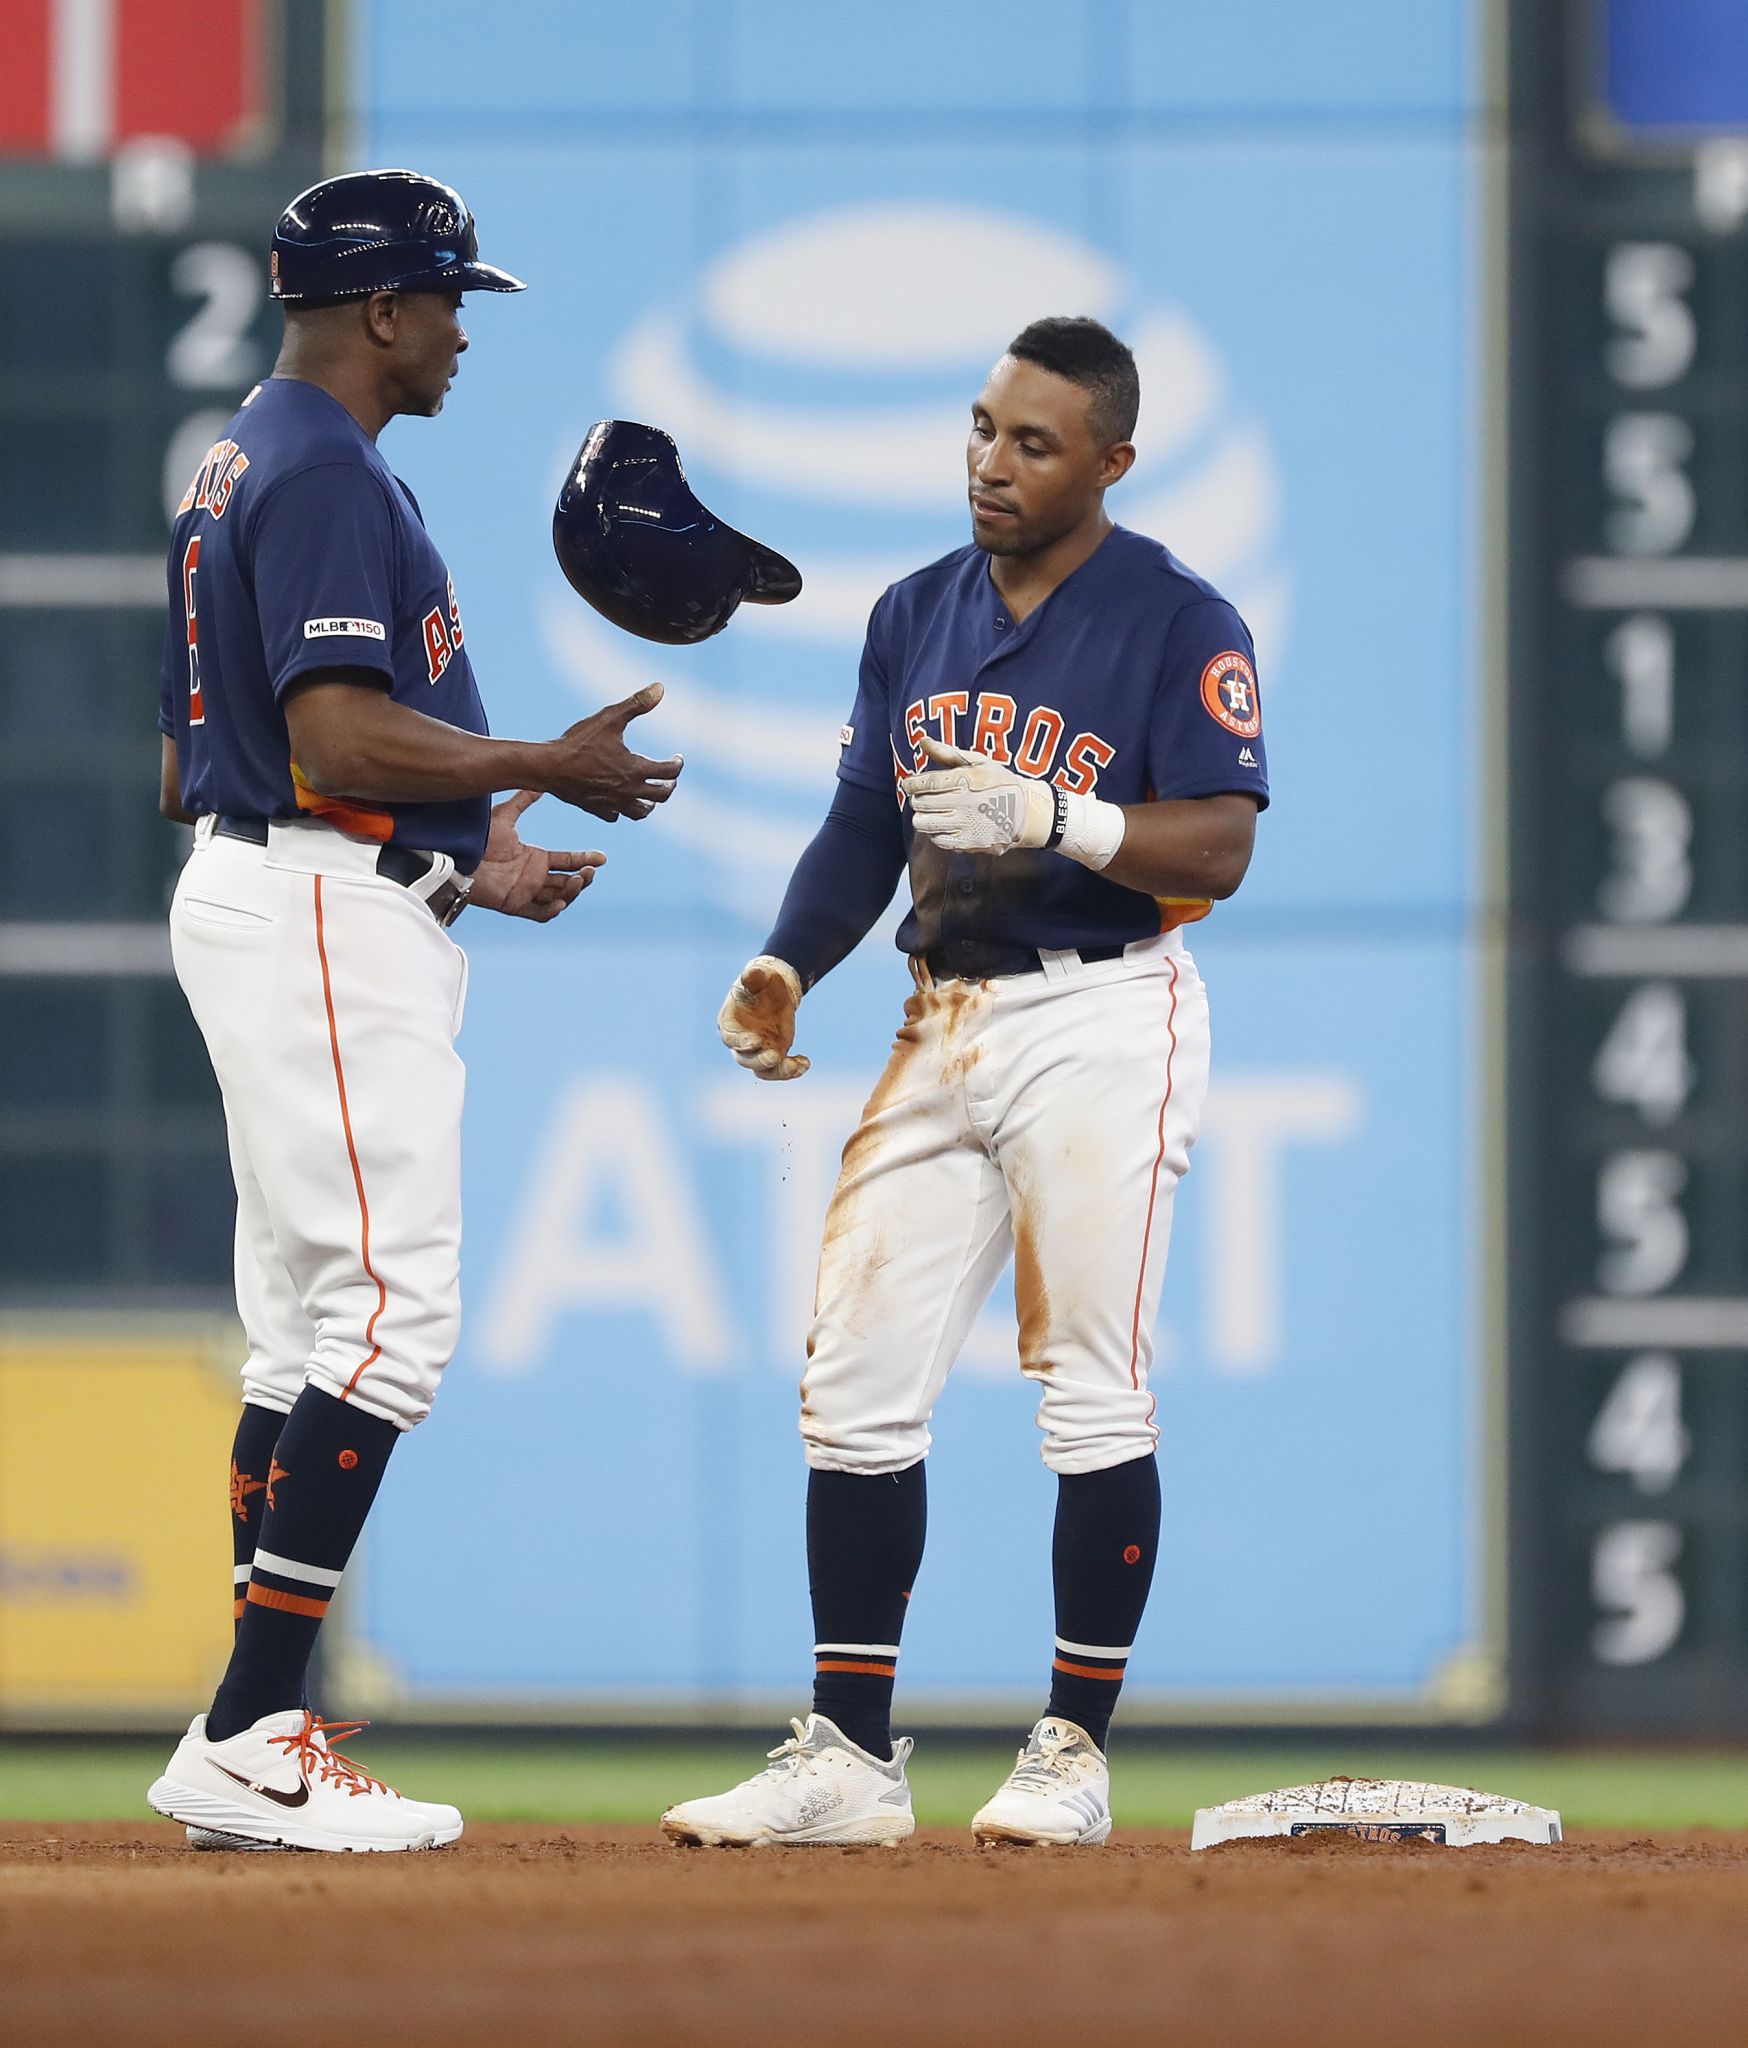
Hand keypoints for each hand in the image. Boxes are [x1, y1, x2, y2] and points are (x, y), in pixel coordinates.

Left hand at [468, 791, 604, 919]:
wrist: (456, 853)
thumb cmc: (477, 837)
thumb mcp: (505, 815)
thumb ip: (524, 799)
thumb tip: (539, 782)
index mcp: (535, 858)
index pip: (567, 860)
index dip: (585, 858)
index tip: (602, 857)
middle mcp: (533, 876)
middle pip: (566, 881)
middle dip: (582, 877)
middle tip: (590, 871)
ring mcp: (525, 892)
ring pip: (558, 897)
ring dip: (571, 891)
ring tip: (577, 881)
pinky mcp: (514, 905)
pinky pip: (538, 913)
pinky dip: (551, 910)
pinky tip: (561, 902)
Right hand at [541, 681, 683, 822]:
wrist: (550, 767)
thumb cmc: (579, 742)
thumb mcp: (609, 718)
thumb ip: (636, 704)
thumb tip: (660, 688)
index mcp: (636, 769)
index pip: (670, 772)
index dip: (677, 764)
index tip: (677, 758)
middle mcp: (629, 790)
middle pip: (661, 795)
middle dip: (670, 785)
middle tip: (670, 777)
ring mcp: (613, 802)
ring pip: (641, 812)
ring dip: (650, 803)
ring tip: (650, 795)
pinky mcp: (597, 809)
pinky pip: (615, 815)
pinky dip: (622, 810)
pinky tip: (620, 802)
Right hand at [718, 956, 808, 1080]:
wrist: (775, 990)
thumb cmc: (762, 982)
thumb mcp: (760, 977)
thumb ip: (754, 977)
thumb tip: (749, 975)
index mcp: (730, 1023)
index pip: (731, 1037)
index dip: (741, 1042)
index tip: (756, 1041)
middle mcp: (740, 1041)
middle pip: (745, 1059)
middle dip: (760, 1060)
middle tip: (776, 1056)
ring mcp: (757, 1051)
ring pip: (762, 1070)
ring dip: (778, 1071)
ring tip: (796, 1065)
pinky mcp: (773, 1054)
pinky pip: (779, 1069)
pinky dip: (792, 1070)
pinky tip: (805, 1063)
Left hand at [901, 733, 1053, 853]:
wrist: (1027, 812)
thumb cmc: (999, 783)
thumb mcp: (978, 762)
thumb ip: (948, 752)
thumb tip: (922, 741)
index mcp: (966, 780)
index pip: (927, 783)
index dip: (912, 784)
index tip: (908, 784)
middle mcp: (965, 803)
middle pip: (921, 804)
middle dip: (917, 800)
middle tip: (922, 798)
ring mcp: (966, 824)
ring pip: (924, 824)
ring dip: (922, 818)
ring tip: (930, 813)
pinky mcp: (969, 843)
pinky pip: (938, 840)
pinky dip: (935, 833)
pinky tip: (943, 826)